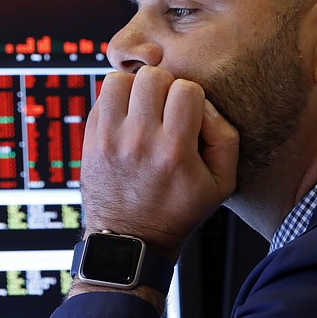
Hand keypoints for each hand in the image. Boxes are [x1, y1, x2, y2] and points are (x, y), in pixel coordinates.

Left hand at [79, 66, 238, 261]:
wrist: (131, 240)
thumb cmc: (178, 210)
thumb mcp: (222, 183)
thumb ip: (225, 137)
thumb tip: (203, 104)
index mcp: (174, 152)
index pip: (186, 89)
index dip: (191, 96)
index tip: (187, 114)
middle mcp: (139, 142)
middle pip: (151, 77)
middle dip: (163, 86)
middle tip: (164, 107)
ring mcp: (110, 140)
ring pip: (119, 80)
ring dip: (134, 89)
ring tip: (142, 107)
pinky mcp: (91, 141)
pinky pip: (100, 98)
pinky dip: (115, 101)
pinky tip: (126, 119)